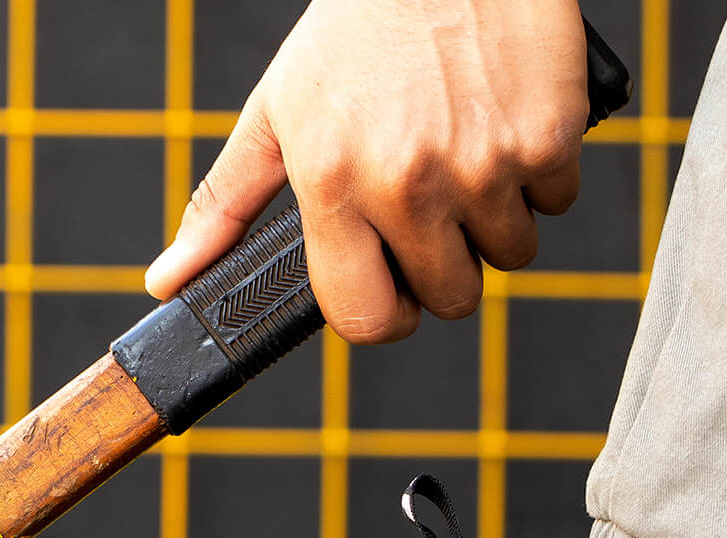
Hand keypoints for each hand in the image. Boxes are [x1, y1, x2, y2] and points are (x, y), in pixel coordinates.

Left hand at [145, 0, 588, 343]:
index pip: (366, 319)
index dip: (383, 314)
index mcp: (336, 183)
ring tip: (466, 151)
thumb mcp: (277, 110)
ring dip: (494, 219)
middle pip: (450, 297)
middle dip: (445, 264)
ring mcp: (483, 164)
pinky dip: (539, 172)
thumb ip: (223, 205)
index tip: (391, 289)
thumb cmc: (359, 26)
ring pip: (510, 255)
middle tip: (432, 201)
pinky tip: (503, 123)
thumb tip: (171, 279)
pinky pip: (555, 201)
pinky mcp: (547, 138)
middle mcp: (408, 182)